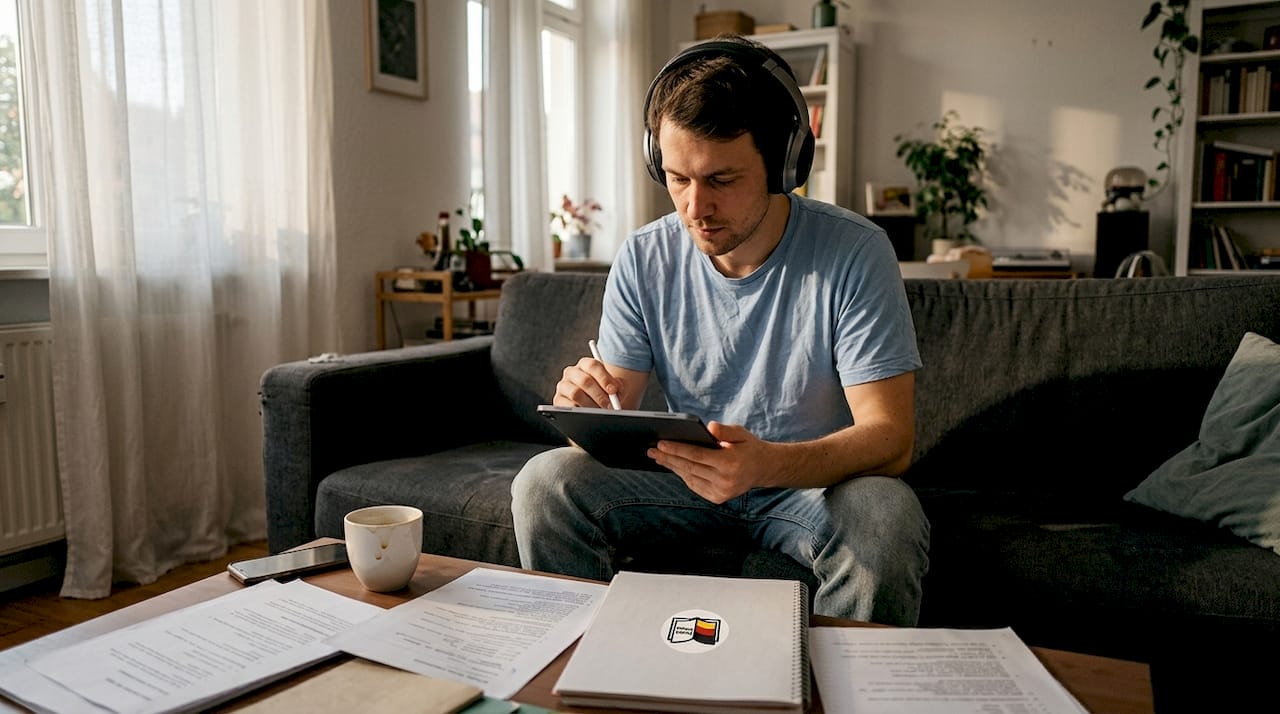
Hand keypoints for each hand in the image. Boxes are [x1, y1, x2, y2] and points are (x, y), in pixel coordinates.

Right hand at [553, 355, 621, 408]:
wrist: (594, 406)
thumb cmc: (605, 393)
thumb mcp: (613, 388)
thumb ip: (617, 386)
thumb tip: (616, 391)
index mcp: (585, 364)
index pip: (593, 365)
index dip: (604, 378)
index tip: (613, 390)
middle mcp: (572, 372)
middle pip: (584, 380)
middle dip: (599, 395)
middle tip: (609, 406)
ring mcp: (563, 386)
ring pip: (575, 393)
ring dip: (590, 404)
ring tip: (600, 412)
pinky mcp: (558, 400)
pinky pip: (567, 406)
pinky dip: (580, 411)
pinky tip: (588, 415)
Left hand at [648, 421, 775, 503]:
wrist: (764, 469)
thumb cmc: (749, 447)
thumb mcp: (741, 433)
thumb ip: (725, 430)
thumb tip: (709, 427)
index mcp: (730, 463)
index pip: (697, 455)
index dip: (677, 449)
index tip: (661, 443)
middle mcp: (725, 480)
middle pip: (689, 468)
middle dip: (668, 458)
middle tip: (651, 450)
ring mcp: (721, 492)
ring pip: (690, 478)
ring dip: (672, 467)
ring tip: (658, 458)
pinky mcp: (718, 497)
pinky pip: (695, 486)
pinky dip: (683, 476)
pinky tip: (673, 467)